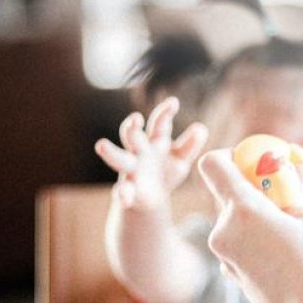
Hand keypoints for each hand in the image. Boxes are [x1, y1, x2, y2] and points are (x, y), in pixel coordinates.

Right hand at [95, 96, 208, 213]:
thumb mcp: (181, 159)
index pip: (158, 123)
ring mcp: (131, 170)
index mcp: (155, 141)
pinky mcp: (128, 190)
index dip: (165, 112)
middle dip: (132, 127)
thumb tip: (201, 128)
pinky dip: (122, 193)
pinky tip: (125, 196)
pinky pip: (122, 191)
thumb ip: (190, 145)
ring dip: (111, 152)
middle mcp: (139, 152)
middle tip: (135, 119)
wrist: (152, 199)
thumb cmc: (167, 171)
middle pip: (132, 136)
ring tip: (101, 145)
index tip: (174, 103)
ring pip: (118, 158)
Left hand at [199, 149, 302, 302]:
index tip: (254, 163)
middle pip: (226, 193)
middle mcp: (224, 230)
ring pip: (234, 220)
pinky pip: (238, 244)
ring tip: (292, 229)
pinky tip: (284, 254)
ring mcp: (224, 256)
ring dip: (257, 216)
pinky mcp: (230, 274)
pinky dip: (255, 240)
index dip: (230, 156)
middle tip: (285, 196)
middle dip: (253, 189)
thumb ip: (293, 195)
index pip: (212, 164)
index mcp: (243, 209)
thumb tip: (288, 180)